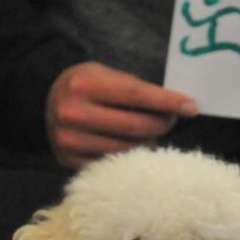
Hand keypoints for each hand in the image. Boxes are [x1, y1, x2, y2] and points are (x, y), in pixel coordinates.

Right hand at [45, 62, 199, 168]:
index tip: (192, 107)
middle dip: (162, 124)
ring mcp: (70, 141)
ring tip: (149, 132)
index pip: (136, 95)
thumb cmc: (86, 87)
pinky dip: (131, 158)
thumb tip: (179, 106)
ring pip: (129, 149)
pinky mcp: (70, 161)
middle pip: (136, 126)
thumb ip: (136, 88)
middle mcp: (73, 113)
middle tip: (171, 120)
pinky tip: (132, 146)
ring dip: (148, 142)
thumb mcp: (105, 75)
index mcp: (83, 84)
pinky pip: (115, 165)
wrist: (47, 104)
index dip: (168, 102)